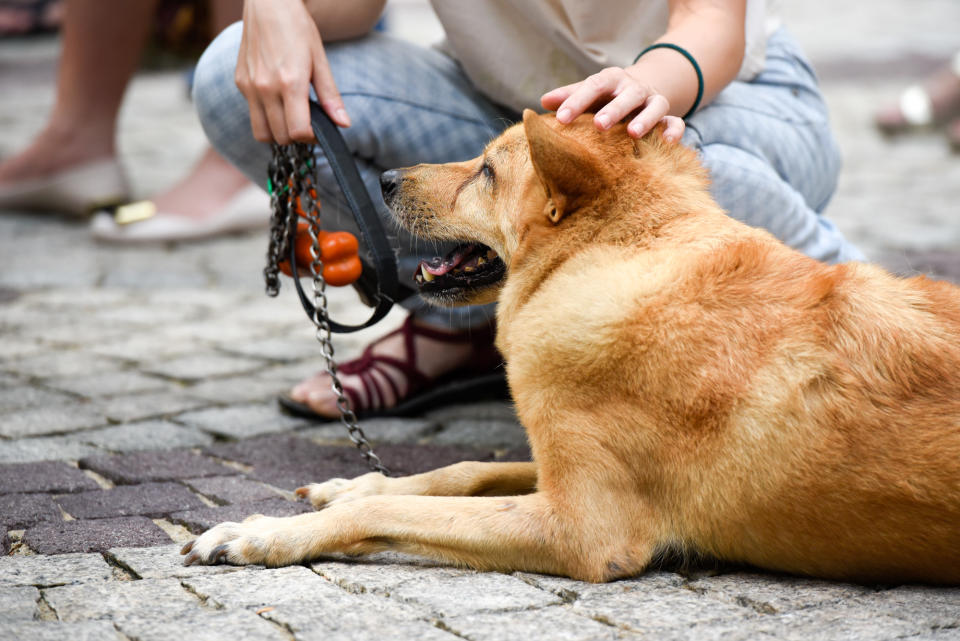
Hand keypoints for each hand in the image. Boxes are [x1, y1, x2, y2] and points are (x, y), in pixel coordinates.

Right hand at [235, 0, 349, 143]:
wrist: (268, 5)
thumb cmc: (297, 29)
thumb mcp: (320, 60)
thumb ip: (330, 96)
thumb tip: (344, 124)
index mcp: (290, 83)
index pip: (297, 131)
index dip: (310, 137)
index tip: (317, 130)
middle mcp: (266, 88)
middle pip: (280, 137)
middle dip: (296, 137)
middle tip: (305, 124)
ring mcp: (250, 87)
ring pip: (261, 133)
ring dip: (277, 133)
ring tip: (290, 119)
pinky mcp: (240, 83)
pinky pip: (252, 113)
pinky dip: (265, 117)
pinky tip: (276, 101)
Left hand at [541, 67, 683, 141]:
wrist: (640, 92)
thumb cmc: (605, 97)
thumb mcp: (589, 94)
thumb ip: (569, 97)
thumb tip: (542, 102)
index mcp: (610, 80)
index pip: (593, 86)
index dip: (578, 101)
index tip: (562, 119)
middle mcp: (634, 88)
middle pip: (626, 94)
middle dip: (614, 109)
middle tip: (599, 125)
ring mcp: (653, 101)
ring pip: (654, 106)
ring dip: (645, 118)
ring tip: (632, 133)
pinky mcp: (668, 116)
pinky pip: (676, 122)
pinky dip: (674, 130)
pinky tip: (668, 143)